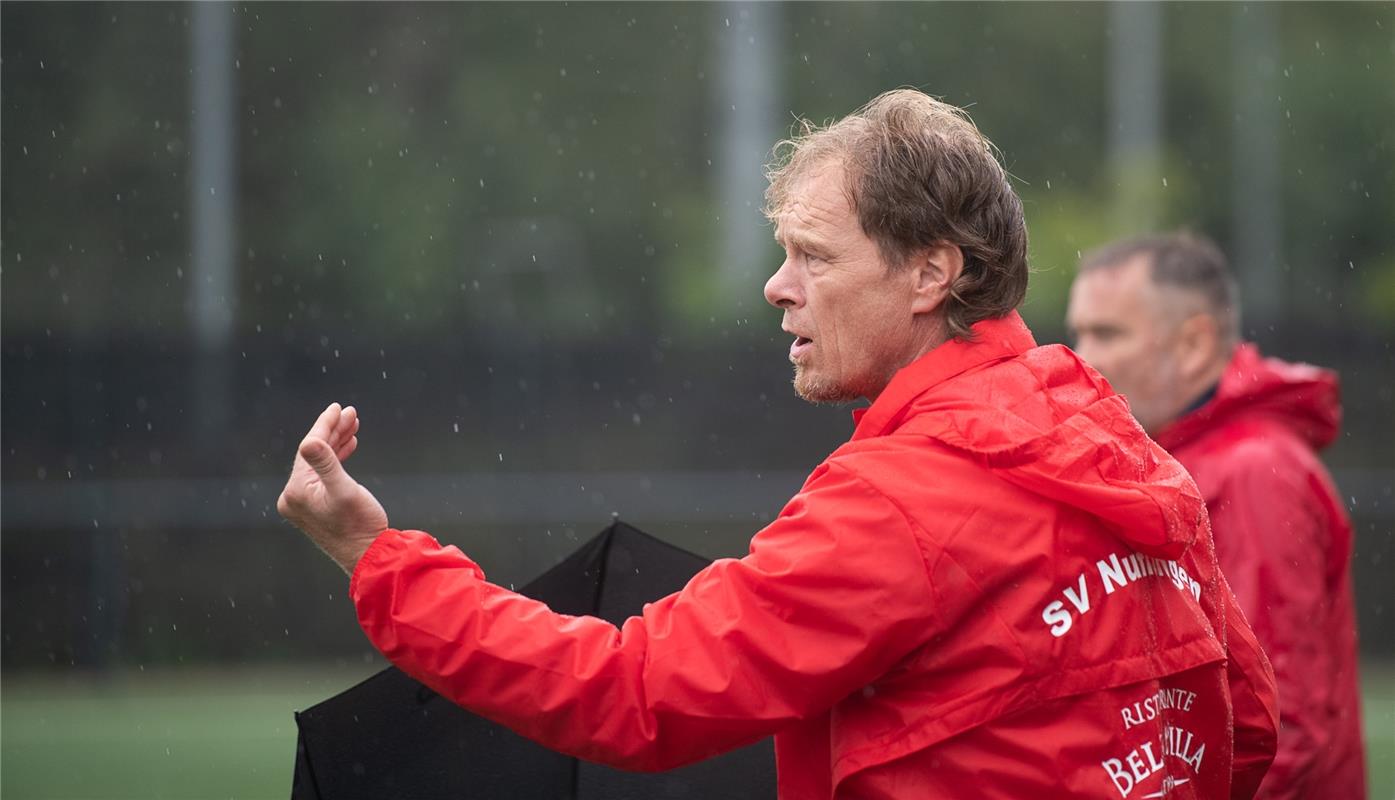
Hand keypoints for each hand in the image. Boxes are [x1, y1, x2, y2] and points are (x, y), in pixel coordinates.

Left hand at [277, 403, 389, 574]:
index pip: (309, 449)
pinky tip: (349, 445)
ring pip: (319, 463)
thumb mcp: (345, 491)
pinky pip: (323, 475)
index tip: (339, 407)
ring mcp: (303, 503)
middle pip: (313, 454)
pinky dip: (336, 460)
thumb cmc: (360, 525)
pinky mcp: (315, 506)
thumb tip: (309, 441)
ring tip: (354, 424)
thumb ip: (326, 464)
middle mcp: (293, 497)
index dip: (325, 425)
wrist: (370, 556)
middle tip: (351, 412)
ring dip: (337, 443)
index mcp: (295, 492)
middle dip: (333, 431)